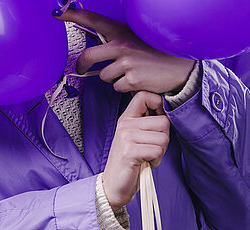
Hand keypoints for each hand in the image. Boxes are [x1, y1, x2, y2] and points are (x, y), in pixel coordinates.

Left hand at [55, 8, 194, 94]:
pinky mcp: (132, 80)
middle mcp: (121, 45)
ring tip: (131, 71)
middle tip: (81, 68)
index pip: (92, 19)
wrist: (183, 68)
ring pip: (104, 76)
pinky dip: (124, 86)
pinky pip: (117, 87)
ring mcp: (126, 63)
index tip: (58, 13)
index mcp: (121, 31)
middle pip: (87, 57)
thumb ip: (115, 39)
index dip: (73, 15)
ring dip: (113, 77)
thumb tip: (95, 47)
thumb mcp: (137, 36)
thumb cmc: (157, 51)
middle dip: (82, 65)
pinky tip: (138, 80)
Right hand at [102, 91, 169, 207]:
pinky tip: (145, 163)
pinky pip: (157, 150)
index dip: (158, 104)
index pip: (144, 96)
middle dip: (164, 138)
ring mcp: (126, 137)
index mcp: (126, 118)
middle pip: (163, 121)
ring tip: (147, 156)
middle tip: (151, 148)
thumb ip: (148, 124)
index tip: (159, 118)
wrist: (114, 185)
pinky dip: (156, 160)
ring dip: (160, 152)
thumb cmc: (131, 162)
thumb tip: (166, 113)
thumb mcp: (137, 138)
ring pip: (163, 138)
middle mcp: (125, 124)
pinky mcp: (130, 151)